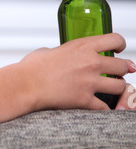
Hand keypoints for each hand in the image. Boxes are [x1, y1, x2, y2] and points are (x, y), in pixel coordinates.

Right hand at [20, 33, 135, 110]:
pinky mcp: (84, 99)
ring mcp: (89, 81)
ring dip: (118, 88)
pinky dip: (104, 108)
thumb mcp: (49, 50)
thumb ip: (61, 53)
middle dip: (124, 69)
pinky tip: (100, 107)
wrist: (25, 84)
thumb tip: (59, 57)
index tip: (119, 50)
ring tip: (113, 89)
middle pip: (123, 65)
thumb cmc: (32, 67)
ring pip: (120, 86)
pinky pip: (105, 107)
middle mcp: (90, 62)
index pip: (115, 39)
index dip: (121, 45)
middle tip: (121, 72)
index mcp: (82, 46)